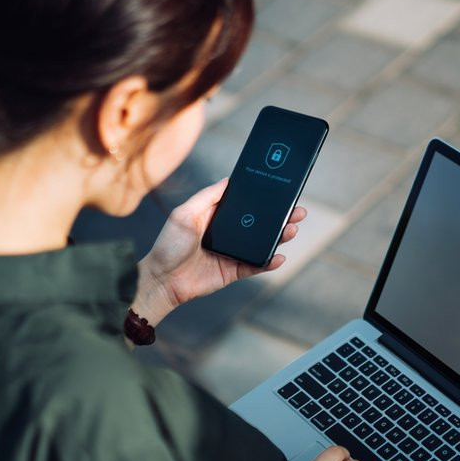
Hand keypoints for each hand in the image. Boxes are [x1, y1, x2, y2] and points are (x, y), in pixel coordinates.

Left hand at [132, 179, 306, 325]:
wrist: (161, 280)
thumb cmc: (168, 245)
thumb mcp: (184, 213)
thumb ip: (207, 197)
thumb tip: (228, 180)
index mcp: (217, 216)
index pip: (245, 205)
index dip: (262, 198)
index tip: (280, 190)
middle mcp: (228, 233)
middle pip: (260, 223)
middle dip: (280, 217)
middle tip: (297, 210)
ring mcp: (233, 252)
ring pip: (262, 243)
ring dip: (279, 237)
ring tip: (291, 229)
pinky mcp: (234, 271)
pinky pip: (256, 265)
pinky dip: (269, 262)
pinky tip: (279, 256)